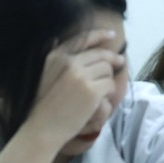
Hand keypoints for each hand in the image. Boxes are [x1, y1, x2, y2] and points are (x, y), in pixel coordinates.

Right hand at [26, 30, 124, 147]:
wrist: (42, 128)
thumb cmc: (42, 105)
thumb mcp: (43, 74)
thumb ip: (53, 57)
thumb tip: (56, 39)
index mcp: (56, 56)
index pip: (83, 39)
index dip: (100, 34)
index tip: (112, 35)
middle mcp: (69, 62)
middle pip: (101, 55)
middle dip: (113, 60)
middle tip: (121, 63)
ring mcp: (81, 76)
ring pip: (107, 70)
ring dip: (107, 80)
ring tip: (100, 92)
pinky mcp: (92, 91)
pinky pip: (110, 85)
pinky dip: (109, 93)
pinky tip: (99, 101)